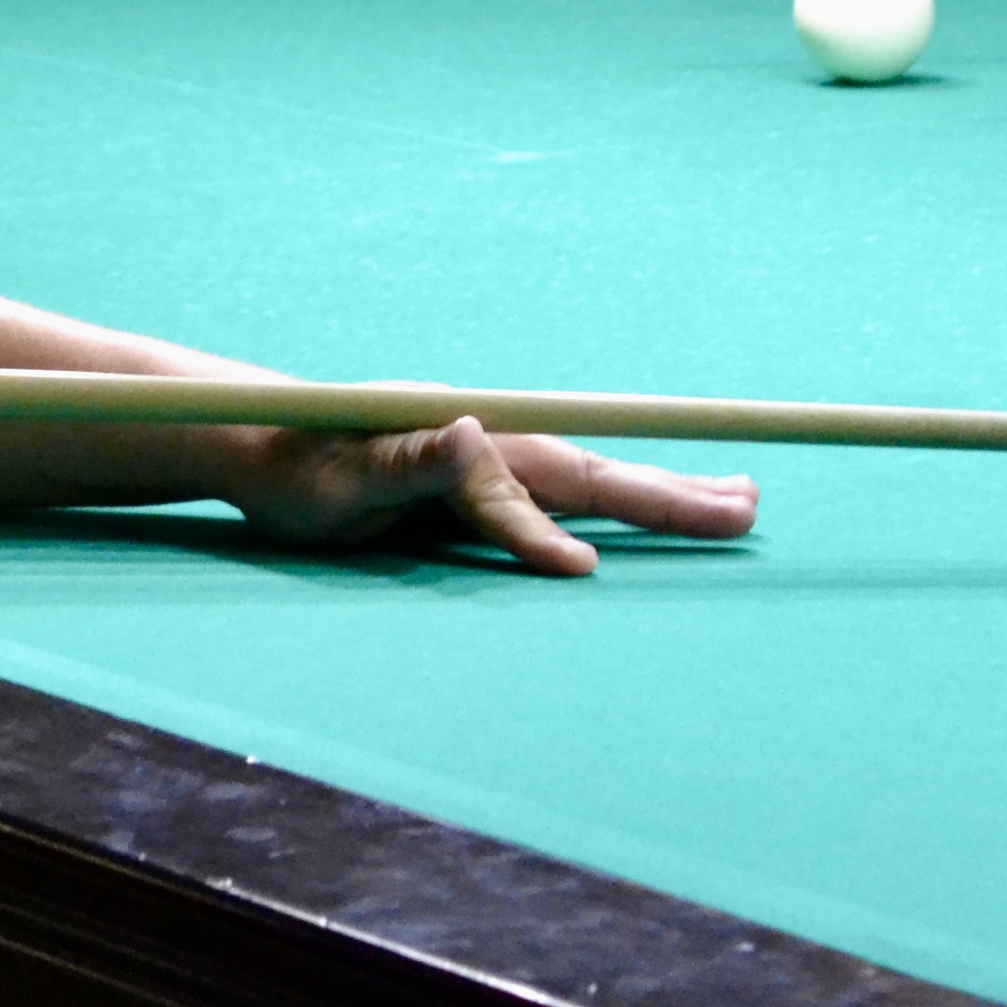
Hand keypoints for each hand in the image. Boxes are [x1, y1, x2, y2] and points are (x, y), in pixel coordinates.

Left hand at [228, 417, 759, 578]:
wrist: (256, 443)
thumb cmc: (294, 466)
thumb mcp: (344, 473)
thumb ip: (412, 457)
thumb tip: (474, 430)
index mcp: (464, 438)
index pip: (528, 487)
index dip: (553, 531)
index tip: (589, 575)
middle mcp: (491, 438)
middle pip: (593, 472)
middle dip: (671, 494)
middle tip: (749, 506)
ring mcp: (489, 457)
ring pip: (592, 481)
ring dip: (662, 492)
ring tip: (732, 499)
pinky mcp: (480, 479)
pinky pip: (567, 496)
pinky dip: (617, 505)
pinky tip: (646, 514)